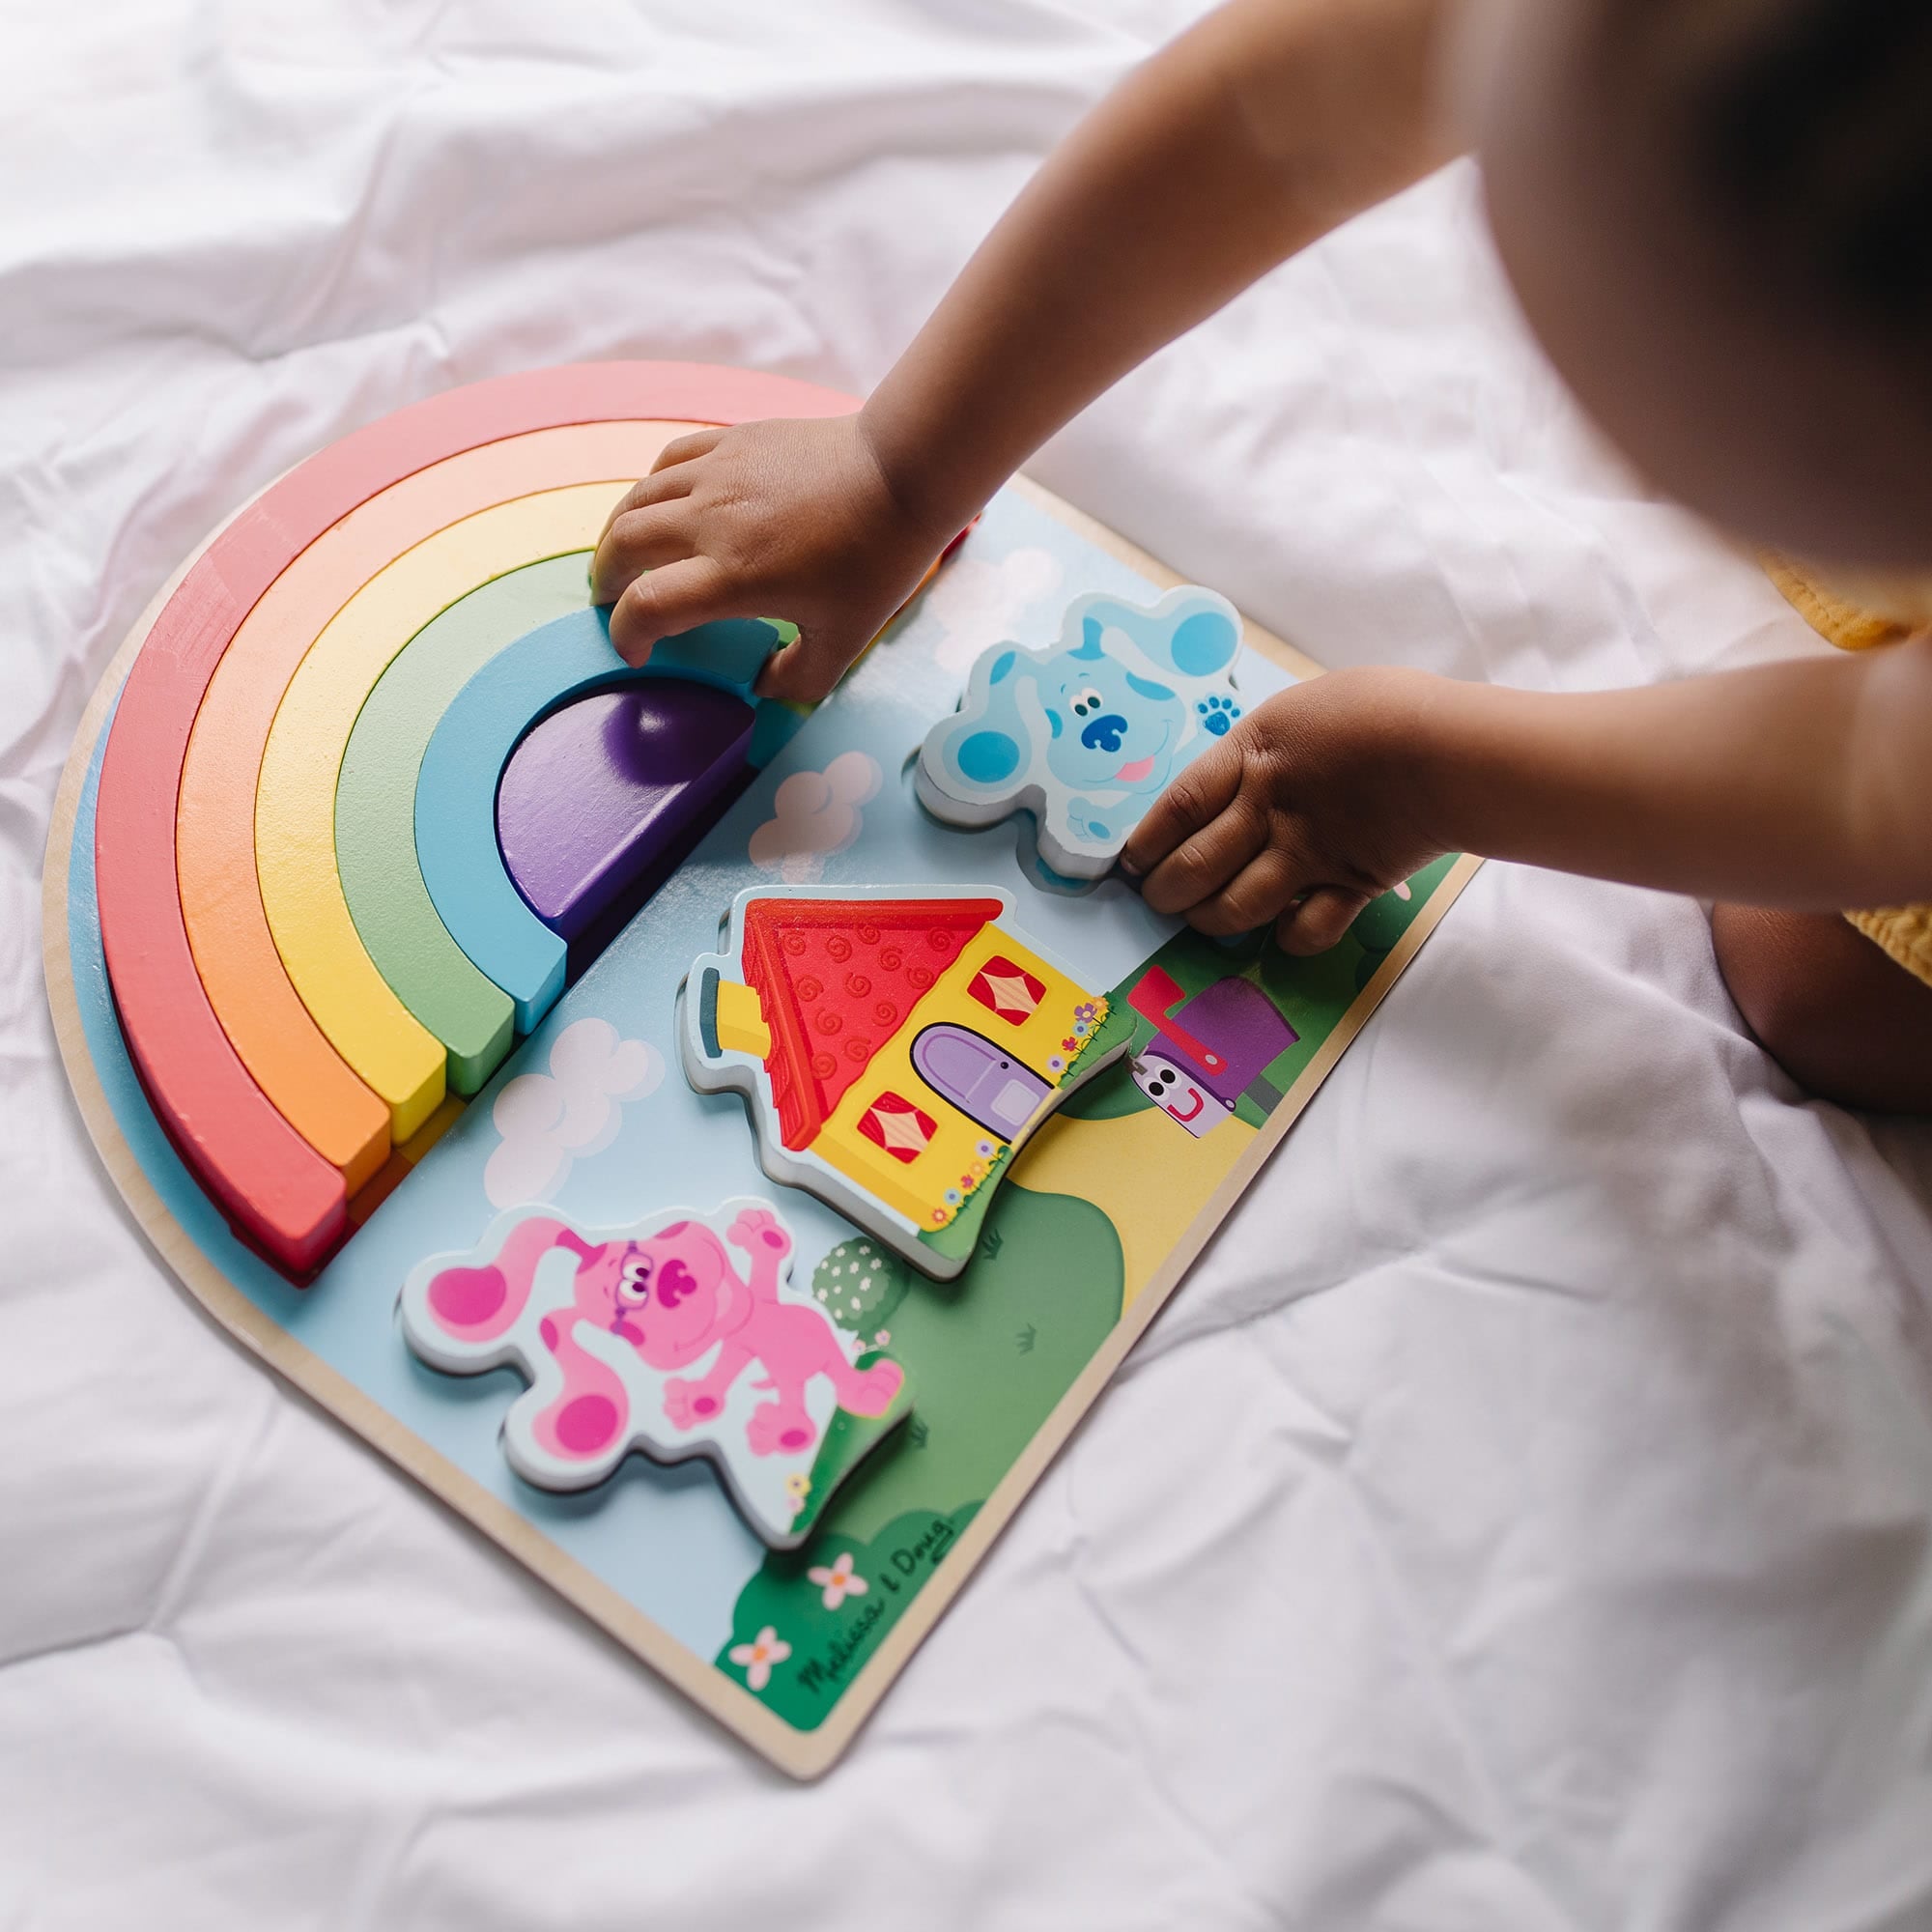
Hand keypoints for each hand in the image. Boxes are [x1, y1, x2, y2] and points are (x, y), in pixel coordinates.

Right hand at [590, 413, 952, 703]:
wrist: (901, 471)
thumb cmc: (877, 557)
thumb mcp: (845, 639)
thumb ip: (798, 678)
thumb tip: (761, 687)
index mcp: (733, 575)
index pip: (647, 606)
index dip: (627, 635)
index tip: (638, 651)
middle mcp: (710, 520)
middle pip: (623, 545)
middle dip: (607, 581)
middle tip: (612, 602)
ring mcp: (717, 474)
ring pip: (636, 498)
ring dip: (617, 534)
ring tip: (622, 557)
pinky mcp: (731, 441)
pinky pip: (668, 462)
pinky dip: (650, 489)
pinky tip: (658, 505)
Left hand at [1121, 667, 1445, 953]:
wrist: (1445, 746)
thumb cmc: (1380, 709)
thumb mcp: (1303, 710)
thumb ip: (1265, 748)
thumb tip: (1241, 773)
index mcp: (1252, 755)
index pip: (1178, 806)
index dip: (1146, 841)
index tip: (1130, 862)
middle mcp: (1268, 809)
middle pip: (1193, 866)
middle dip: (1166, 892)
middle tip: (1159, 899)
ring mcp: (1307, 852)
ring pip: (1235, 907)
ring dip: (1210, 921)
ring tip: (1204, 919)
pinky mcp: (1348, 885)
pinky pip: (1302, 931)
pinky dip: (1287, 937)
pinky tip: (1282, 928)